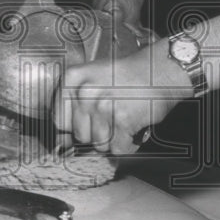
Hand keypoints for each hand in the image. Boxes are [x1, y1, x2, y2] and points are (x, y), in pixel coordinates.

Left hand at [52, 43, 190, 154]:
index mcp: (73, 78)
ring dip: (114, 139)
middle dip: (97, 132)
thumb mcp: (94, 79)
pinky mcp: (122, 120)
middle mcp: (84, 91)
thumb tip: (62, 142)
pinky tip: (133, 128)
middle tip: (113, 116)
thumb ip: (75, 106)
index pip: (59, 120)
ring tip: (125, 119)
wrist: (161, 70)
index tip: (89, 120)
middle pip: (80, 136)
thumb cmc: (129, 75)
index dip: (75, 125)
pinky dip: (128, 145)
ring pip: (99, 145)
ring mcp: (103, 106)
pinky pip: (117, 149)